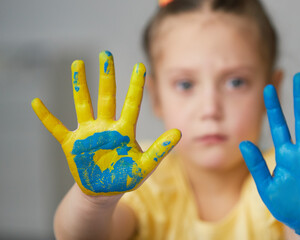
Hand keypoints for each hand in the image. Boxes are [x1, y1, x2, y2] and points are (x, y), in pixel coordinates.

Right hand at [32, 51, 180, 195]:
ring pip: (83, 104)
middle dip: (107, 76)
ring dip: (79, 85)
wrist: (104, 191)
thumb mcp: (145, 166)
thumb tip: (179, 133)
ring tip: (78, 63)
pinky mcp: (72, 144)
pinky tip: (36, 103)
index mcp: (124, 131)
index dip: (136, 86)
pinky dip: (46, 117)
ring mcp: (88, 133)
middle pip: (106, 96)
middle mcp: (106, 126)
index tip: (140, 67)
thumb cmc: (126, 178)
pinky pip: (57, 128)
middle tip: (106, 54)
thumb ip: (160, 150)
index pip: (131, 104)